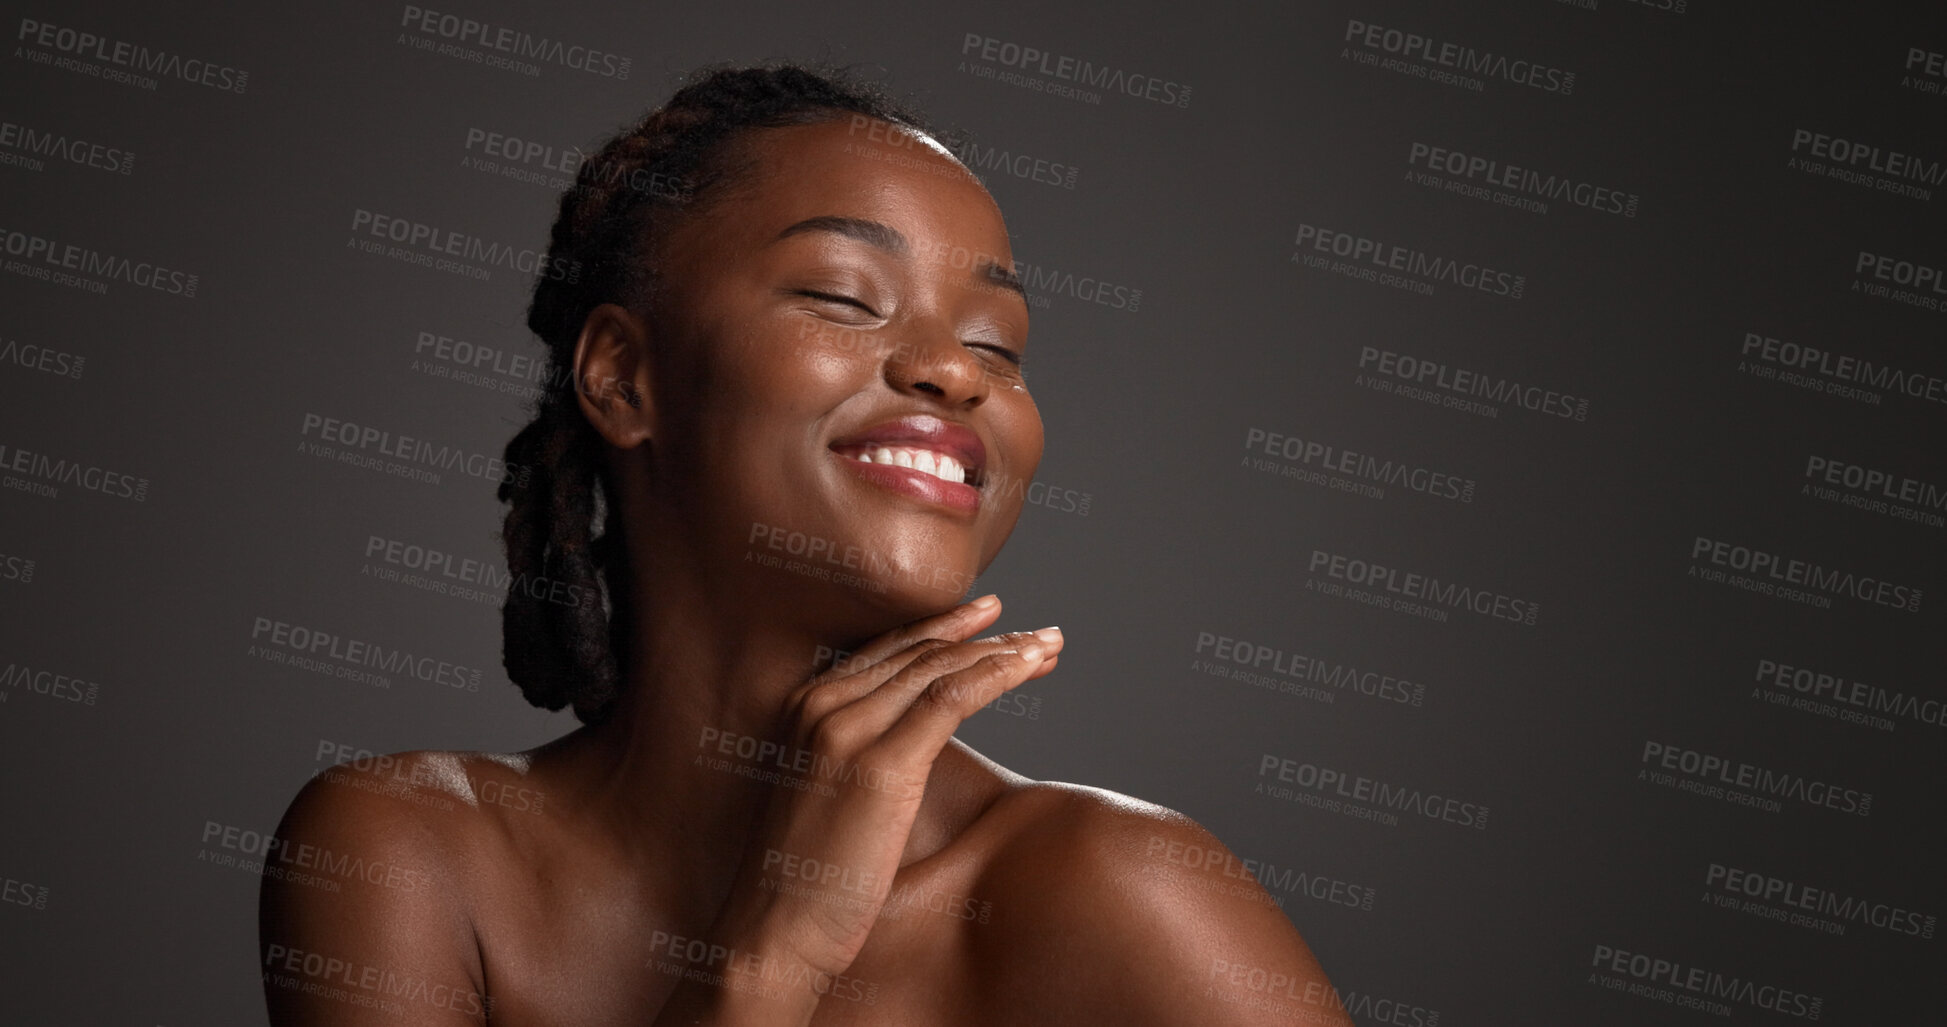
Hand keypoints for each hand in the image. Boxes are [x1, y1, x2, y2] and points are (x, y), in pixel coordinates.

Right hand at [703, 595, 1060, 1005]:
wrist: (774, 929)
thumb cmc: (806, 877)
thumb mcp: (829, 793)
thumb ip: (861, 754)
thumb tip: (916, 746)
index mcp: (806, 705)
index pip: (890, 650)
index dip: (947, 632)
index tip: (994, 624)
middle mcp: (823, 703)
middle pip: (921, 652)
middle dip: (987, 638)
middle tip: (1043, 636)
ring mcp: (849, 727)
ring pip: (941, 668)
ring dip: (1005, 652)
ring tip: (1050, 647)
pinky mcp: (883, 762)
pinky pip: (952, 698)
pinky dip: (997, 675)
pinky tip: (1029, 668)